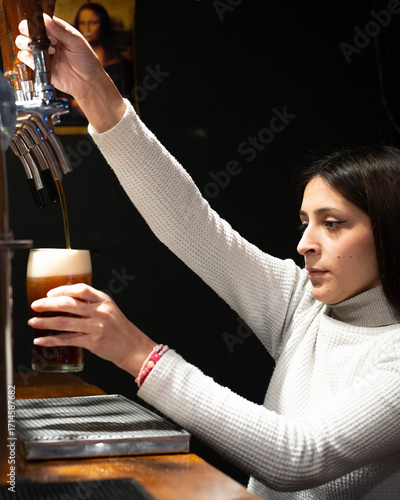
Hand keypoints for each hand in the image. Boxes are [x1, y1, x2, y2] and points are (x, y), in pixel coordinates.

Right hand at [16, 15, 101, 101]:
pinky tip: (37, 58)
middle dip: (28, 32)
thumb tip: (45, 19)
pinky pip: (26, 59)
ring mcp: (44, 54)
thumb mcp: (76, 42)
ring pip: (23, 43)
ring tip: (42, 49)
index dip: (37, 23)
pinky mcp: (41, 67)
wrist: (88, 82)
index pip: (40, 21)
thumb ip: (60, 31)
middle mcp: (48, 41)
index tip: (44, 29)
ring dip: (27, 44)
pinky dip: (27, 57)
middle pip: (28, 31)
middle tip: (40, 39)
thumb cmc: (87, 61)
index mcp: (57, 32)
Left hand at [28, 284, 156, 376]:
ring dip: (46, 322)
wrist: (133, 347)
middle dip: (48, 304)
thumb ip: (92, 305)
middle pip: (69, 304)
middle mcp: (100, 311)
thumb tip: (65, 303)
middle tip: (35, 305)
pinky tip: (41, 341)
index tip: (49, 293)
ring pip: (65, 323)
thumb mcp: (109, 310)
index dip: (62, 290)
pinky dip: (52, 340)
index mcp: (104, 300)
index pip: (80, 289)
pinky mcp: (93, 342)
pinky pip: (68, 340)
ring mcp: (97, 327)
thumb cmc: (119, 329)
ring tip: (33, 322)